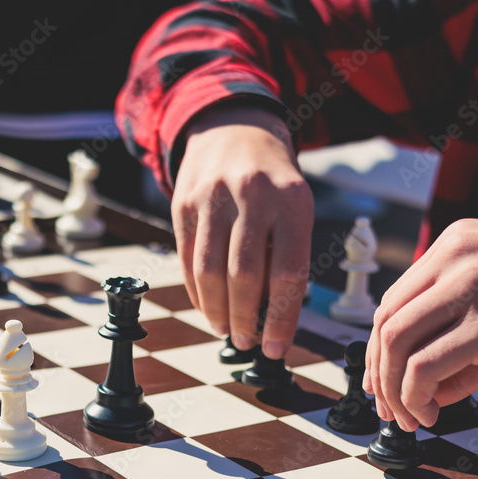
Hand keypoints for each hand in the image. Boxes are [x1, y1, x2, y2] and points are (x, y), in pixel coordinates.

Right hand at [174, 105, 312, 357]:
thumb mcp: (294, 209)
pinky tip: (206, 306)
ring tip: (225, 328)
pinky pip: (187, 257)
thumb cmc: (273, 182)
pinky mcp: (182, 202)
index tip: (275, 347)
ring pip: (209, 269)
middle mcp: (251, 195)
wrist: (233, 131)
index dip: (280, 317)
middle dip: (244, 317)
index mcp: (290, 200)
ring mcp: (212, 197)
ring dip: (216, 309)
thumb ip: (286, 255)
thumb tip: (273, 316)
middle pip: (243, 274)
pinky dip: (195, 290)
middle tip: (247, 341)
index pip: (287, 271)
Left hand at [364, 219, 477, 430]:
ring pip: (396, 341)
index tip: (381, 383)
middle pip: (385, 321)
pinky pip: (425, 364)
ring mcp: (472, 285)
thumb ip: (458, 343)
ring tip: (410, 416)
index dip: (378, 348)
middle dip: (378, 372)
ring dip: (392, 388)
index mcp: (455, 245)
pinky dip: (414, 395)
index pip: (392, 300)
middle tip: (390, 409)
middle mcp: (456, 256)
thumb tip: (420, 392)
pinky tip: (430, 413)